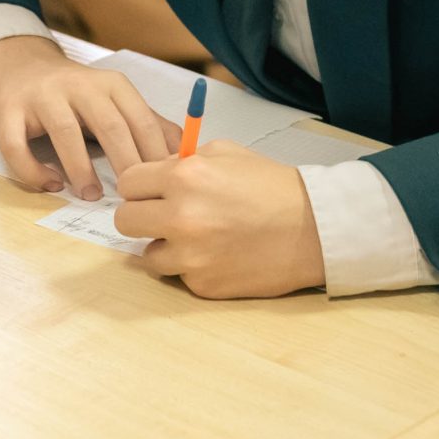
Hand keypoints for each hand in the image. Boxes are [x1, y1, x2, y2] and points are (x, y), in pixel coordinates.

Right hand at [0, 33, 176, 200]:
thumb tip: (186, 153)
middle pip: (107, 124)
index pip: (139, 120)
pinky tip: (50, 184)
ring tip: (91, 195)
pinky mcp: (8, 110)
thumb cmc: (76, 94)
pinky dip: (33, 169)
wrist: (23, 66)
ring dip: (80, 168)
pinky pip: (17, 144)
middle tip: (133, 197)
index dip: (153, 155)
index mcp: (110, 85)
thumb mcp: (116, 100)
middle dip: (124, 162)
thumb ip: (148, 124)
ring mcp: (41, 96)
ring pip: (64, 131)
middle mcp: (78, 85)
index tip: (163, 186)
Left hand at [111, 141, 326, 297]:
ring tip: (195, 238)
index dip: (140, 186)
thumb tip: (153, 174)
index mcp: (184, 177)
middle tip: (163, 215)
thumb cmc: (272, 186)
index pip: (127, 183)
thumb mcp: (225, 153)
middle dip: (142, 216)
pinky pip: (178, 275)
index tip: (151, 191)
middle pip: (125, 220)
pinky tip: (218, 254)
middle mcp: (181, 217)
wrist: (313, 229)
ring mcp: (190, 256)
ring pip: (147, 254)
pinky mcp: (202, 285)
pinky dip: (192, 266)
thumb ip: (183, 161)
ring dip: (165, 246)